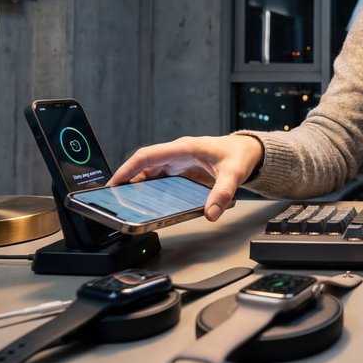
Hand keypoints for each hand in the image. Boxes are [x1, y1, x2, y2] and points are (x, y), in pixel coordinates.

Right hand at [109, 134, 263, 220]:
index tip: (114, 182)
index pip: (148, 155)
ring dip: (136, 184)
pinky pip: (160, 177)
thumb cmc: (240, 156)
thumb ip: (223, 193)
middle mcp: (177, 153)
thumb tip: (211, 213)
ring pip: (150, 171)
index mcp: (184, 148)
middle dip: (126, 179)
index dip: (128, 168)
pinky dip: (149, 187)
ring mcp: (178, 161)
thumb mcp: (234, 174)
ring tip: (124, 201)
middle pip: (144, 165)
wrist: (249, 151)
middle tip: (112, 197)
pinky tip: (145, 200)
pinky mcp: (182, 169)